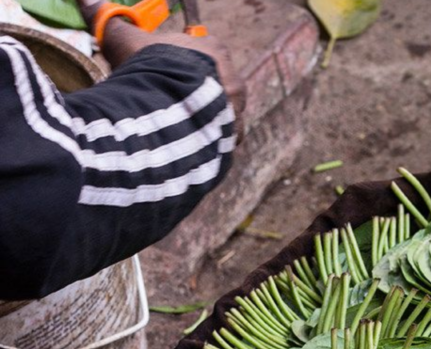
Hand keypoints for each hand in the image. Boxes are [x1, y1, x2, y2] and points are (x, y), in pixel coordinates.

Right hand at [74, 0, 245, 140]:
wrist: (169, 109)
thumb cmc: (151, 68)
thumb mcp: (125, 42)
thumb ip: (110, 21)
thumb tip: (86, 0)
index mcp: (216, 50)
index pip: (203, 53)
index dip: (180, 65)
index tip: (163, 74)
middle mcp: (234, 80)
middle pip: (213, 87)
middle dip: (193, 95)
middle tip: (169, 105)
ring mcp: (237, 111)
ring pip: (220, 116)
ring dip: (201, 120)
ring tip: (178, 127)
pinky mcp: (232, 138)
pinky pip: (222, 141)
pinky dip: (207, 143)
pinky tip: (189, 145)